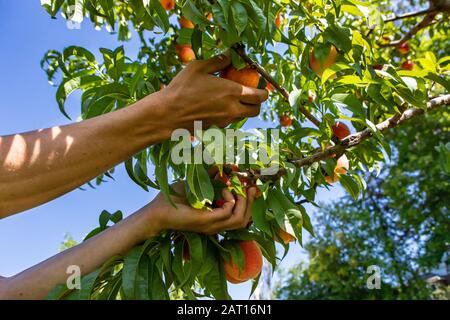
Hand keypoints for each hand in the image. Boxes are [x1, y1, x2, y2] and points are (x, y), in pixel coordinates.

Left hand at [140, 181, 256, 236]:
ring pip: (239, 220)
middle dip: (251, 203)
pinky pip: (227, 213)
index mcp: (215, 219)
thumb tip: (221, 165)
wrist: (157, 210)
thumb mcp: (196, 184)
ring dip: (243, 203)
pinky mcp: (206, 221)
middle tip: (252, 187)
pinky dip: (229, 201)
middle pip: (244, 220)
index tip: (252, 187)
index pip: (240, 218)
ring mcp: (212, 225)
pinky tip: (224, 190)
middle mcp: (216, 225)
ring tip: (240, 190)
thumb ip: (209, 177)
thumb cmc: (174, 199)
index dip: (250, 204)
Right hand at [155, 53, 268, 130]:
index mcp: (232, 92)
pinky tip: (215, 104)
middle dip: (256, 102)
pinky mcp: (216, 128)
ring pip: (242, 116)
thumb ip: (218, 61)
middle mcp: (232, 109)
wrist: (168, 114)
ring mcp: (224, 121)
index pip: (260, 96)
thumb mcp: (198, 67)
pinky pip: (228, 121)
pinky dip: (228, 113)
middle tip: (250, 93)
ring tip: (229, 97)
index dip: (264, 91)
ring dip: (242, 108)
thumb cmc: (182, 88)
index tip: (262, 86)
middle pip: (256, 110)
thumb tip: (230, 55)